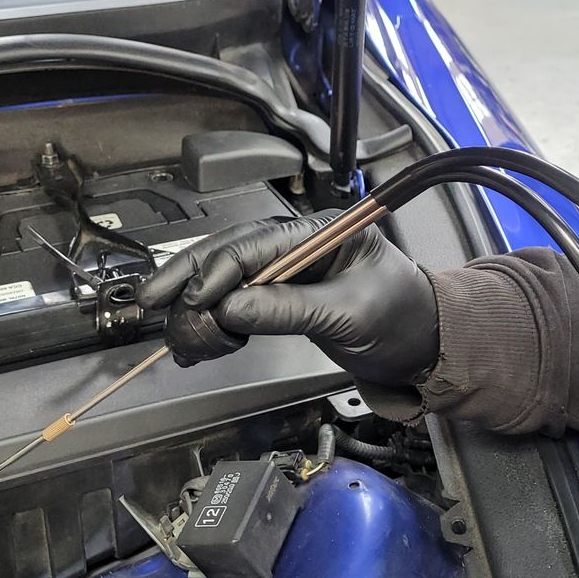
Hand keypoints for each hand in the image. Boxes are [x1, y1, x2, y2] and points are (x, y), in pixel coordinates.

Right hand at [136, 213, 438, 384]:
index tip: (196, 301)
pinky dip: (214, 314)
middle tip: (153, 301)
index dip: (220, 271)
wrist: (425, 346)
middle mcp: (301, 242)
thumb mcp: (349, 314)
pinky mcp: (285, 294)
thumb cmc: (403, 318)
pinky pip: (240, 297)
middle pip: (232, 251)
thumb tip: (231, 309)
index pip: (257, 244)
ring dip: (195, 297)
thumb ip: (290, 309)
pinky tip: (196, 329)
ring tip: (170, 322)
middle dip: (190, 276)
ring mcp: (291, 268)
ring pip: (229, 273)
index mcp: (322, 231)